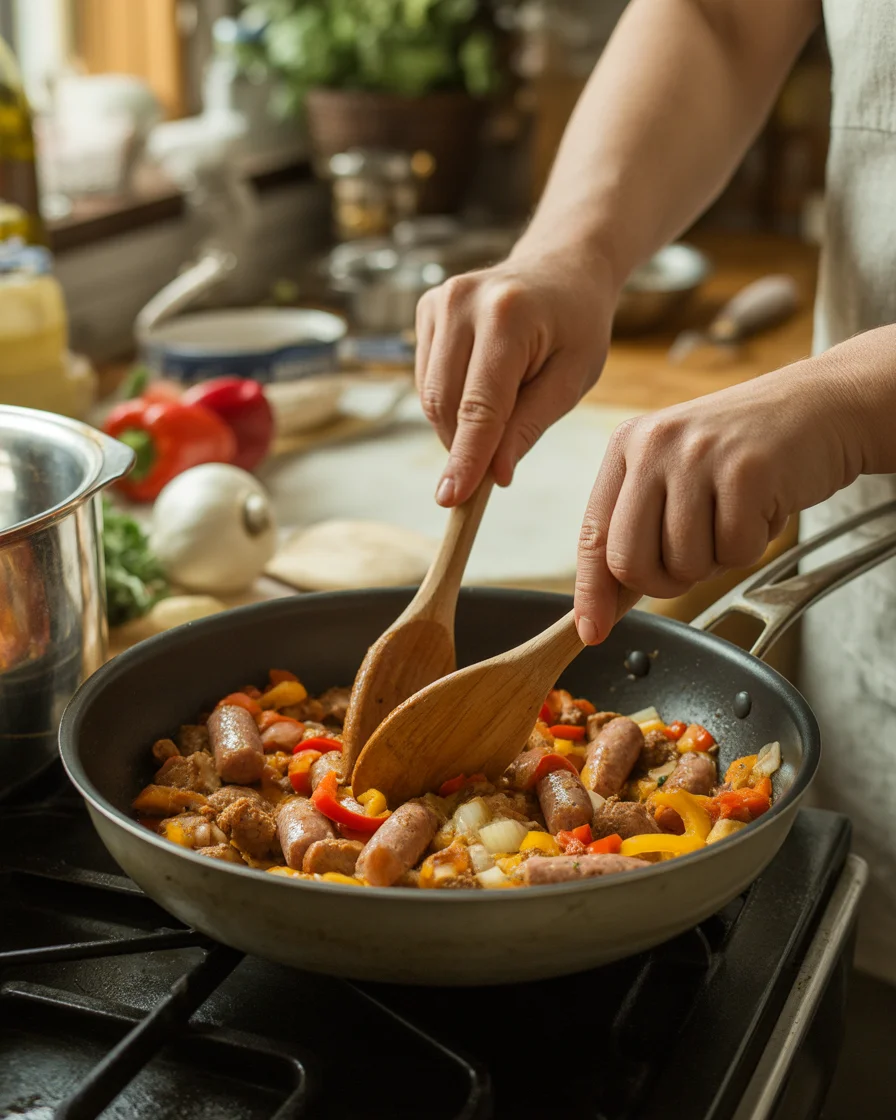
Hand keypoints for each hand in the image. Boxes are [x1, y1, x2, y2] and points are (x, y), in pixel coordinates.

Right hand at [415, 247, 616, 505]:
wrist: (562, 265)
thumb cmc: (577, 325)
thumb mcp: (573, 378)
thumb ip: (531, 425)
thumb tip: (495, 474)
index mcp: (508, 316)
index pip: (480, 405)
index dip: (466, 458)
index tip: (452, 499)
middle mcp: (462, 302)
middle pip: (445, 404)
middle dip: (464, 446)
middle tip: (496, 466)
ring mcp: (438, 301)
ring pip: (429, 396)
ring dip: (457, 425)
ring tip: (503, 408)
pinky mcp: (425, 308)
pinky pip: (426, 379)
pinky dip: (450, 401)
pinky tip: (483, 386)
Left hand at [574, 360, 861, 644]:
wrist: (821, 406)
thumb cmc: (745, 451)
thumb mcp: (677, 473)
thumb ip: (638, 529)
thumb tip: (603, 605)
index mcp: (627, 446)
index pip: (594, 534)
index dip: (592, 592)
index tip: (591, 631)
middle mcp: (654, 446)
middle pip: (630, 563)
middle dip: (664, 583)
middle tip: (696, 557)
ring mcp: (698, 456)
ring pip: (685, 564)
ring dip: (717, 560)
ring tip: (735, 516)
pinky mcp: (746, 470)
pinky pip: (736, 551)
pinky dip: (753, 546)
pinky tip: (762, 506)